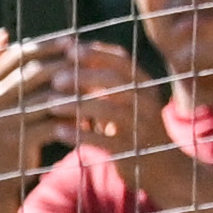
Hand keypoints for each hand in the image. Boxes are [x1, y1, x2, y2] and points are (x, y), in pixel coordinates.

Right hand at [0, 30, 122, 183]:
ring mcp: (0, 123)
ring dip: (74, 93)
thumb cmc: (2, 129)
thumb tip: (3, 33)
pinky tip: (87, 119)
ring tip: (96, 89)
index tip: (75, 41)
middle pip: (34, 73)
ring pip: (46, 98)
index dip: (49, 46)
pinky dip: (71, 121)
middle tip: (92, 62)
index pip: (20, 55)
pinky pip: (51, 125)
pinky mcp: (16, 143)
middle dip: (66, 65)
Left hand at [58, 37, 166, 166]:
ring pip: (110, 110)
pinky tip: (58, 131)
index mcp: (144, 83)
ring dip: (78, 105)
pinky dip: (80, 135)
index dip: (95, 53)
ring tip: (51, 104)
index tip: (68, 50)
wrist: (161, 165)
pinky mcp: (133, 150)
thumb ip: (100, 77)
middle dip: (84, 77)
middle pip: (116, 81)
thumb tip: (68, 47)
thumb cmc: (130, 124)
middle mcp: (147, 101)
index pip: (121, 60)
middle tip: (55, 79)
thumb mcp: (121, 97)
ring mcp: (142, 126)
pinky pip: (105, 141)